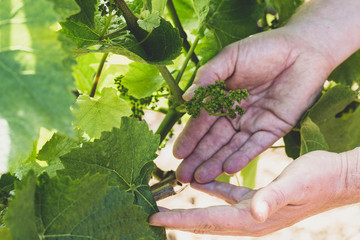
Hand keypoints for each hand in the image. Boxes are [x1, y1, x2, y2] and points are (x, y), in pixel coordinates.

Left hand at [150, 149, 359, 235]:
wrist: (336, 179)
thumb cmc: (319, 180)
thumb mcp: (296, 186)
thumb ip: (273, 198)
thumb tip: (256, 213)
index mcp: (253, 218)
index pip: (207, 221)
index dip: (179, 219)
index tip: (154, 218)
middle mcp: (249, 218)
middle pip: (205, 221)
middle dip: (177, 218)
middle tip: (152, 214)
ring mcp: (252, 210)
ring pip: (213, 210)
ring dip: (190, 207)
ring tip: (169, 202)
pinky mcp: (256, 198)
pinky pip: (227, 196)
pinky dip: (212, 190)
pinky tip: (200, 183)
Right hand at [175, 27, 333, 182]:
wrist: (302, 49)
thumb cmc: (263, 48)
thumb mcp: (230, 58)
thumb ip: (208, 76)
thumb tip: (185, 98)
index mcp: (221, 97)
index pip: (202, 122)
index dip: (189, 138)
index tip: (177, 154)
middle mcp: (235, 114)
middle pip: (213, 140)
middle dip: (198, 158)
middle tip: (183, 176)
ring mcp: (253, 123)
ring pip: (231, 147)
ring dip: (216, 163)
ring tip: (200, 179)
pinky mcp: (273, 129)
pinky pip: (255, 146)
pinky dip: (242, 157)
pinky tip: (228, 169)